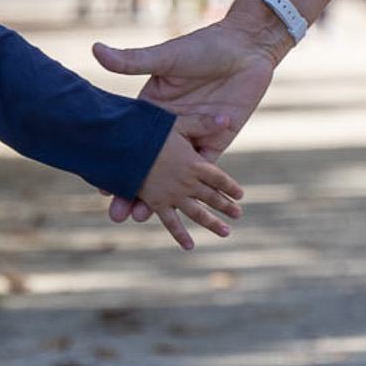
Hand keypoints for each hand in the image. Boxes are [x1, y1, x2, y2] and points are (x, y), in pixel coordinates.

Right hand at [93, 10, 285, 223]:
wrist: (245, 48)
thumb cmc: (203, 46)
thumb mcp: (166, 56)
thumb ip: (132, 60)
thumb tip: (96, 49)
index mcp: (153, 109)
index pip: (129, 143)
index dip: (115, 165)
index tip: (100, 186)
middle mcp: (170, 128)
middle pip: (148, 166)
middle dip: (132, 191)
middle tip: (116, 215)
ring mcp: (193, 138)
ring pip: (174, 174)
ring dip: (161, 199)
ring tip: (141, 220)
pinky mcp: (216, 143)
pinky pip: (205, 174)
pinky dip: (195, 194)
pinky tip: (184, 214)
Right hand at [131, 120, 243, 249]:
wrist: (124, 144)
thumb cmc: (150, 129)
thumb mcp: (180, 122)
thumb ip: (204, 123)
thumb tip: (227, 119)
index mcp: (195, 163)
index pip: (219, 178)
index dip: (230, 187)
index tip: (240, 195)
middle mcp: (188, 182)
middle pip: (212, 197)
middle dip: (226, 206)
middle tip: (238, 214)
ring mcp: (173, 195)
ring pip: (198, 213)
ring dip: (213, 223)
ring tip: (226, 232)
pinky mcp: (158, 203)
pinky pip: (171, 223)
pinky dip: (180, 235)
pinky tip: (190, 245)